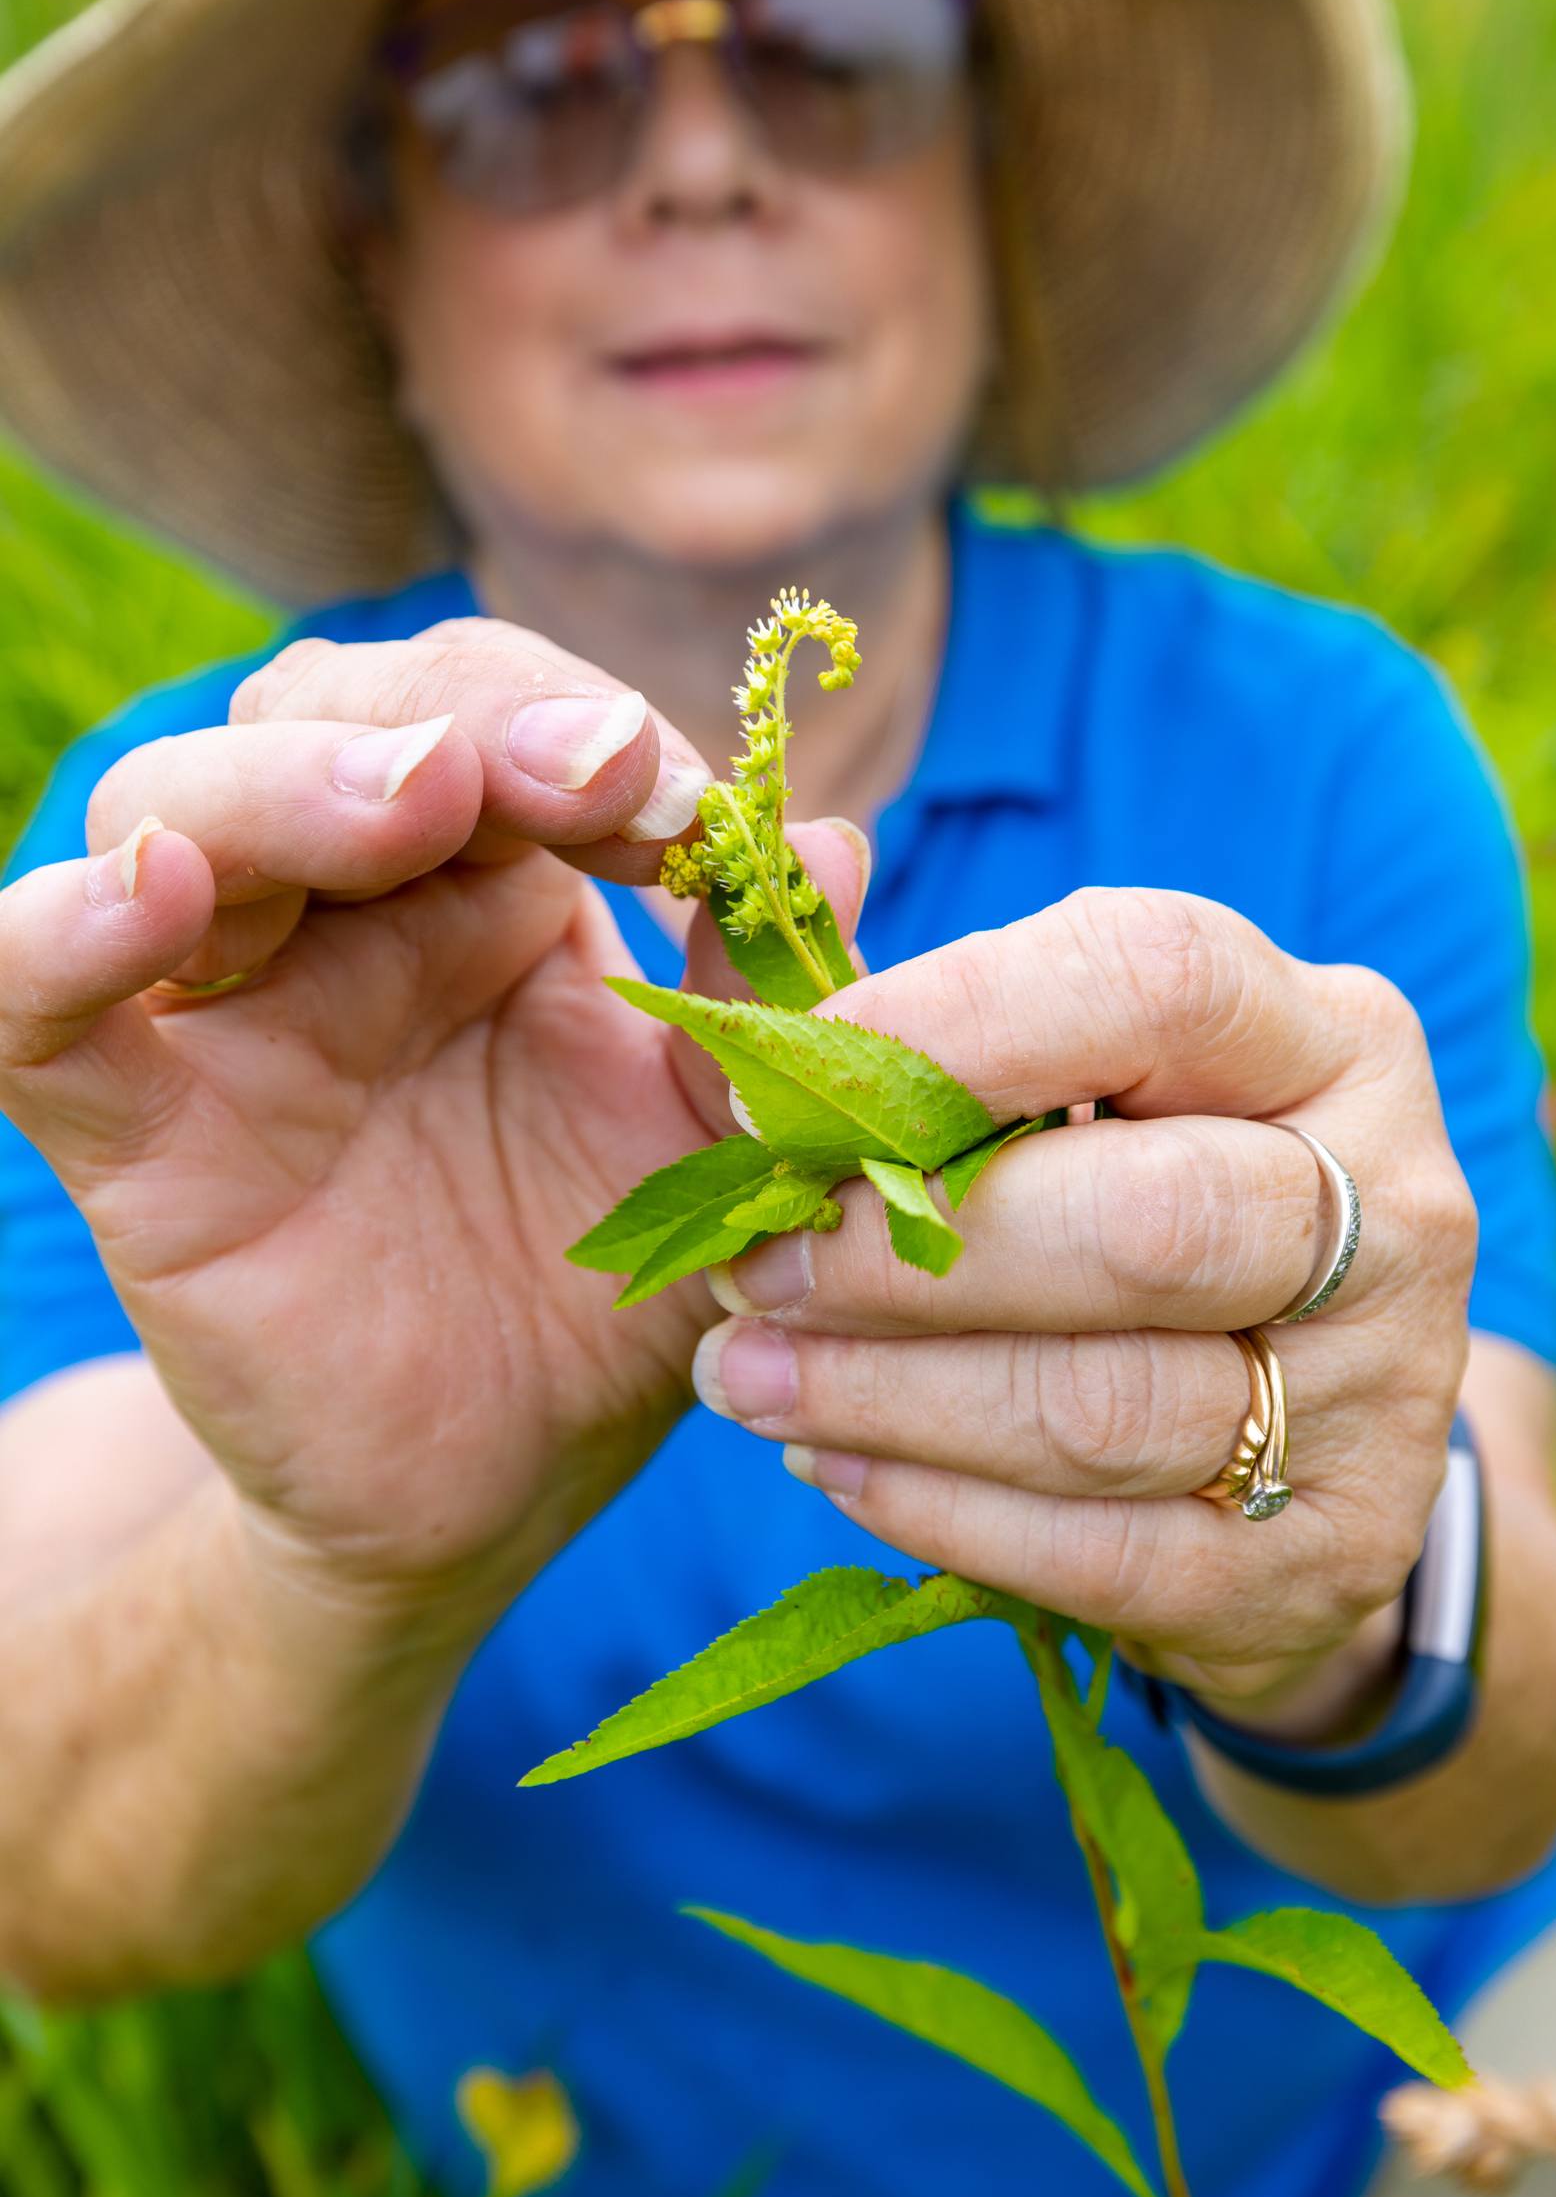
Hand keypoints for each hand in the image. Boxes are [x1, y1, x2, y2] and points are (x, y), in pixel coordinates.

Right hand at [0, 620, 863, 1629]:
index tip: (692, 807)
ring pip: (173, 809)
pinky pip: (39, 1010)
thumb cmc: (608, 1287)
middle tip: (595, 771)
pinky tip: (152, 893)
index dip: (583, 723)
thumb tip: (836, 841)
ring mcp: (226, 1010)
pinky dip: (64, 935)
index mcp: (490, 886)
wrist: (503, 1483)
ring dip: (289, 777)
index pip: (495, 715)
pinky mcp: (138, 1134)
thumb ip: (763, 1004)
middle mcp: (343, 914)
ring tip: (414, 796)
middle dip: (465, 713)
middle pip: (331, 715)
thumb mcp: (720, 1142)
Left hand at [690, 888, 1476, 1718]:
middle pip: (1142, 1222)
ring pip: (1108, 1407)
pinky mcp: (1332, 1554)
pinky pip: (1105, 1554)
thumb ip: (932, 998)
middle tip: (748, 1268)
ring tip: (743, 1375)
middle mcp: (1395, 1204)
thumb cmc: (1139, 1208)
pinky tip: (831, 1465)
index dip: (951, 1024)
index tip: (778, 1088)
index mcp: (1330, 1038)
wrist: (1312, 1443)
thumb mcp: (1079, 1084)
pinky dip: (939, 1510)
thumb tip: (800, 870)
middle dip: (905, 1252)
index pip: (1157, 980)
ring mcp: (1384, 1393)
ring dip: (888, 1396)